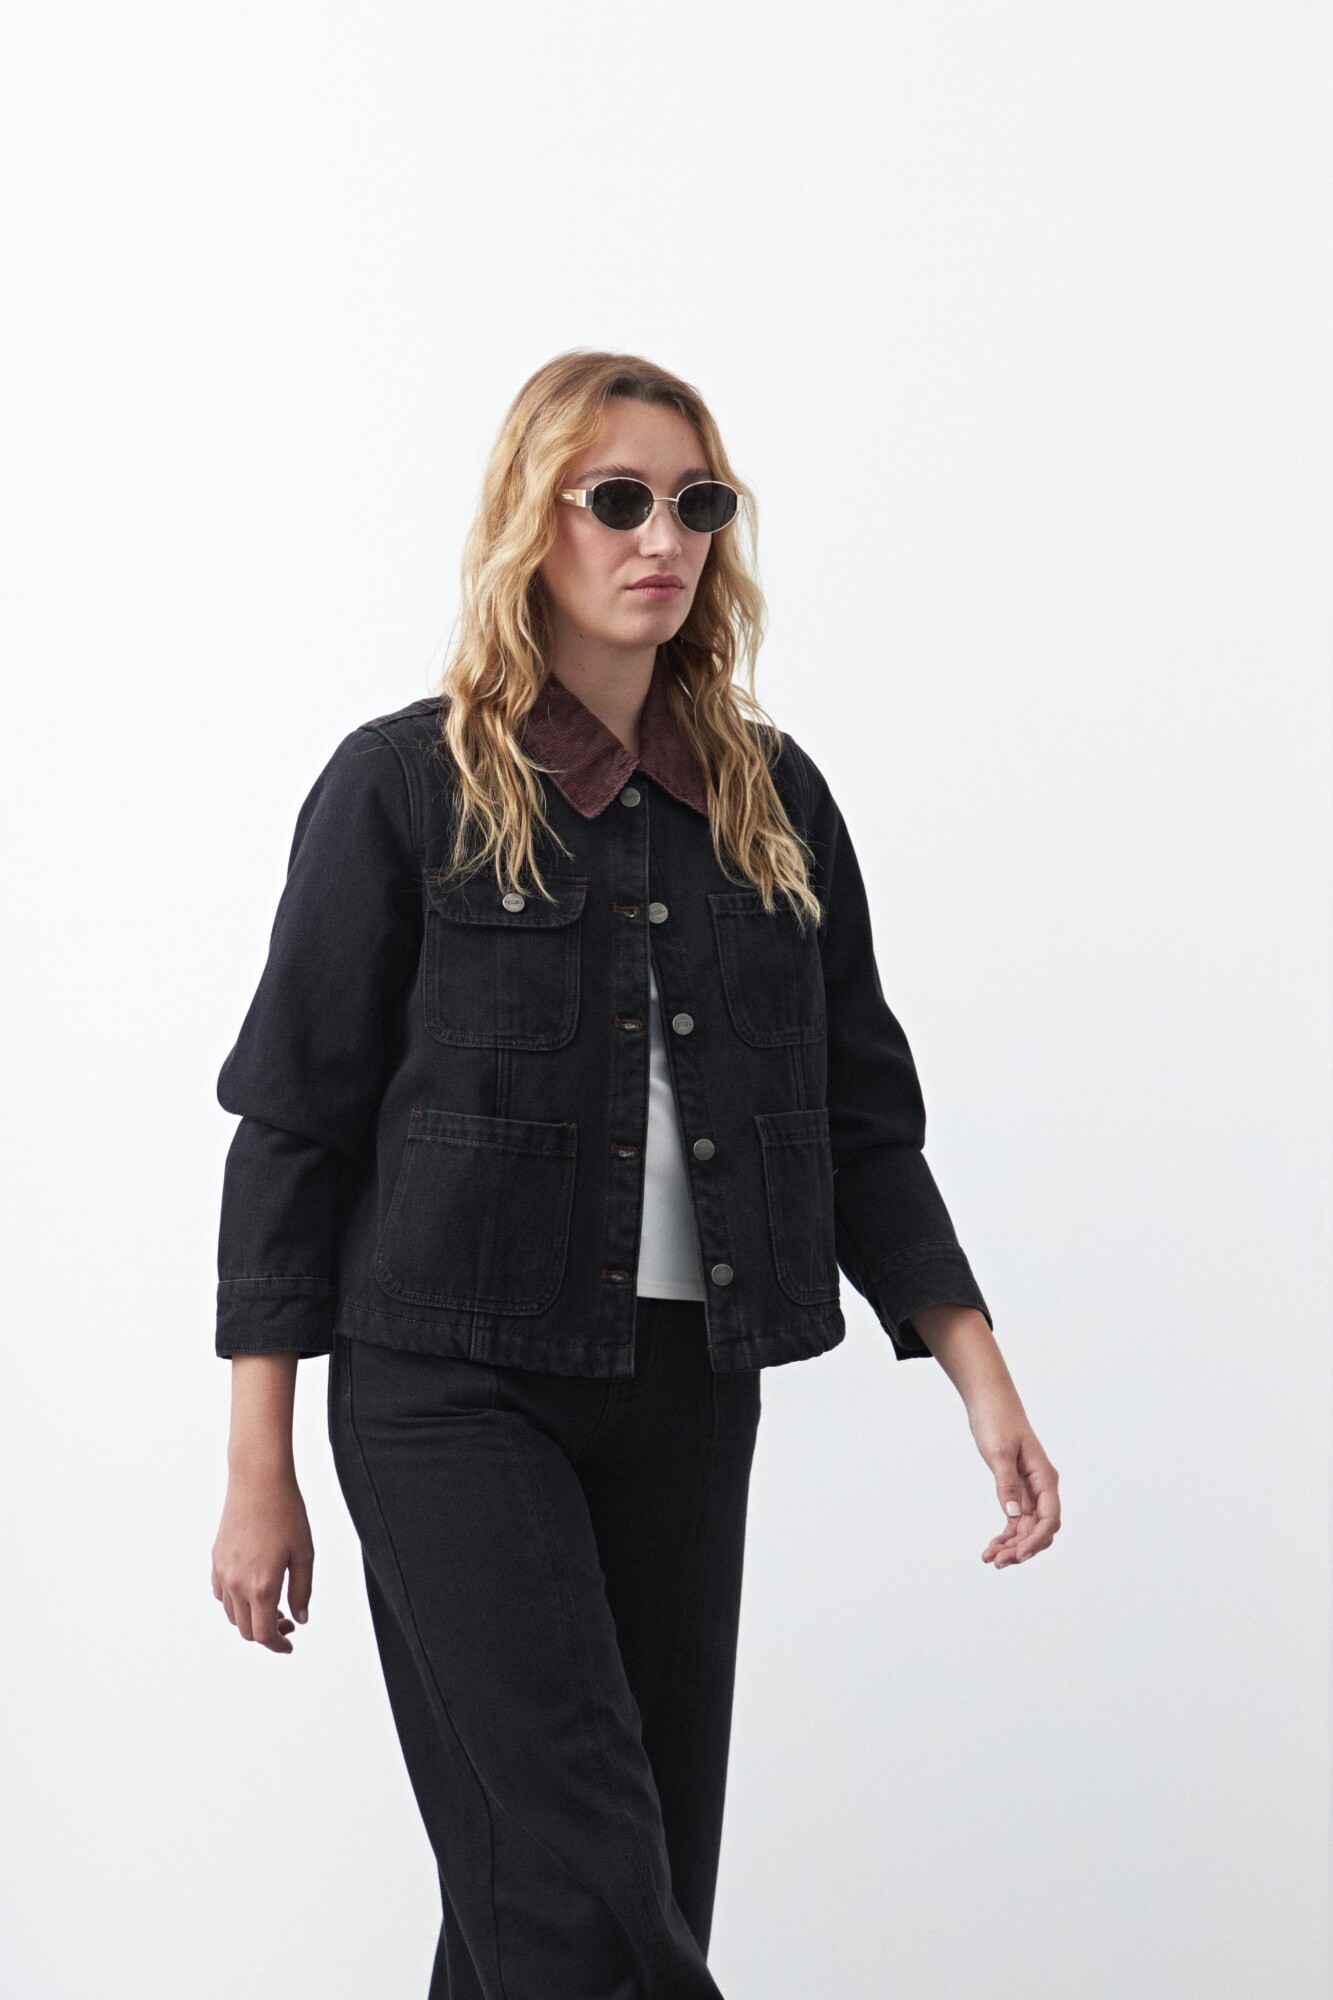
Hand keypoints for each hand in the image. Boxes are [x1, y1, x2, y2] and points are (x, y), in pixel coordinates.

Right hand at [211, 1465, 313, 1652]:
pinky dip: (235, 1603)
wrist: (258, 1481)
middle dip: (267, 1634)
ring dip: (251, 1619)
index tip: (289, 1645)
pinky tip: (253, 1591)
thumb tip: (300, 1618)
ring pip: (232, 1614)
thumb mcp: (304, 1553)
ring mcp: (223, 1572)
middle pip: (247, 1629)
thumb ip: (302, 1590)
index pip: (265, 1633)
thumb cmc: (285, 1512)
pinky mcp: (216, 1560)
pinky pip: (221, 1594)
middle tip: (288, 1622)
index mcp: (261, 1586)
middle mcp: (237, 1584)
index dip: (278, 1645)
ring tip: (274, 1606)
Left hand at [969, 1400, 1060, 1569]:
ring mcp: (1031, 1490)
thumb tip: (1014, 1515)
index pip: (1050, 1518)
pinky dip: (1006, 1535)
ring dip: (1012, 1546)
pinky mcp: (1017, 1489)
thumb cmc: (997, 1421)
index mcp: (1045, 1477)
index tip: (1019, 1555)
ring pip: (1028, 1528)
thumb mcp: (999, 1452)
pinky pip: (1017, 1520)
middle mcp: (1042, 1486)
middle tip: (997, 1562)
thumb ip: (1007, 1483)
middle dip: (1022, 1548)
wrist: (990, 1402)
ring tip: (990, 1558)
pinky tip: (992, 1546)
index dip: (1037, 1540)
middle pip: (1040, 1528)